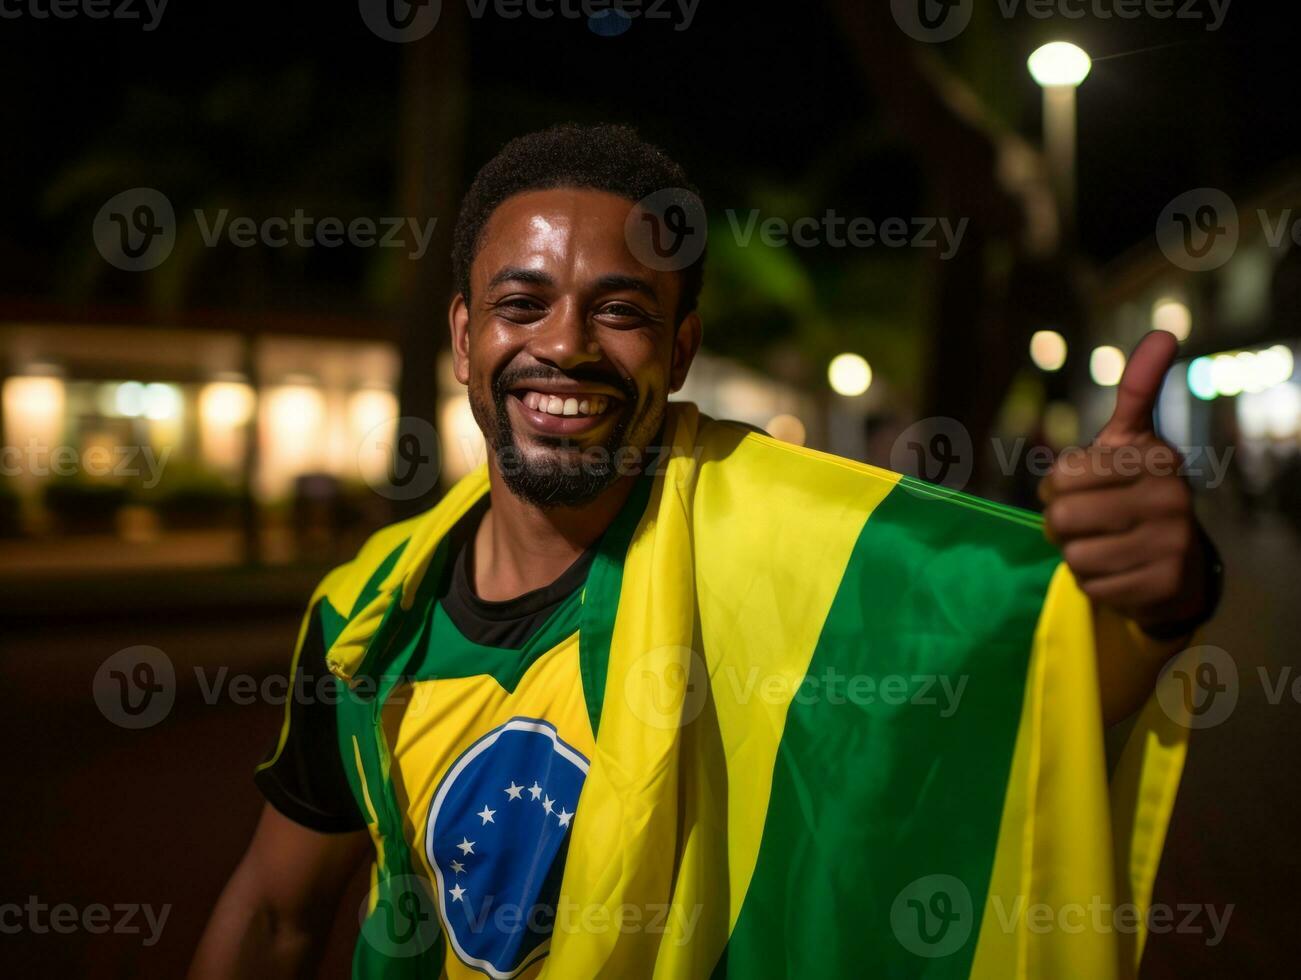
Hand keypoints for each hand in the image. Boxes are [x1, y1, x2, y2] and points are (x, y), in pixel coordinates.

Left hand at [1040, 331, 1211, 636]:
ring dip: (1078, 555)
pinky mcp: (1164, 584)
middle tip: (1087, 523)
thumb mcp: (1132, 439)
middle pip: (1062, 518)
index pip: (1060, 476)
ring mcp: (1172, 542)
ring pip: (1074, 555)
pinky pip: (1092, 586)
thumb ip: (1138, 390)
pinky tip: (1120, 571)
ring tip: (1106, 545)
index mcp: (1155, 456)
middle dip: (1061, 525)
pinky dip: (1094, 583)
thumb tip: (1163, 333)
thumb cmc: (1134, 492)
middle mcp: (1172, 496)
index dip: (1055, 488)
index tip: (1079, 488)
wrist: (1174, 563)